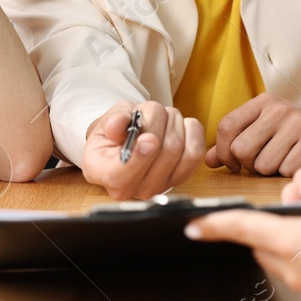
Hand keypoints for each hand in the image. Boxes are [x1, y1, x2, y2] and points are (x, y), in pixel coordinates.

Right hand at [83, 102, 204, 200]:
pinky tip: (178, 126)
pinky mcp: (180, 178)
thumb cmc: (114, 134)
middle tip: (148, 112)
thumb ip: (112, 122)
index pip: (122, 175)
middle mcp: (132, 188)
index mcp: (105, 175)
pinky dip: (191, 131)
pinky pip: (195, 152)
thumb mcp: (105, 122)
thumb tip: (117, 126)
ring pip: (178, 148)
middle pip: (162, 152)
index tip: (148, 137)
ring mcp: (158, 186)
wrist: (126, 143)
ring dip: (172, 122)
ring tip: (159, 117)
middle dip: (157, 121)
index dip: (140, 156)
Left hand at [206, 94, 300, 175]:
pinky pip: (285, 171)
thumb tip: (207, 160)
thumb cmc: (296, 133)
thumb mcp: (265, 128)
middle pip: (241, 150)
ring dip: (269, 171)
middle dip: (248, 165)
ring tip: (283, 161)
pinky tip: (298, 164)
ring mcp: (298, 124)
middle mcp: (280, 109)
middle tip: (262, 163)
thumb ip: (235, 142)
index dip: (223, 151)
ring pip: (262, 165)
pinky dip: (288, 174)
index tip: (232, 163)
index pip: (227, 127)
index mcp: (264, 102)